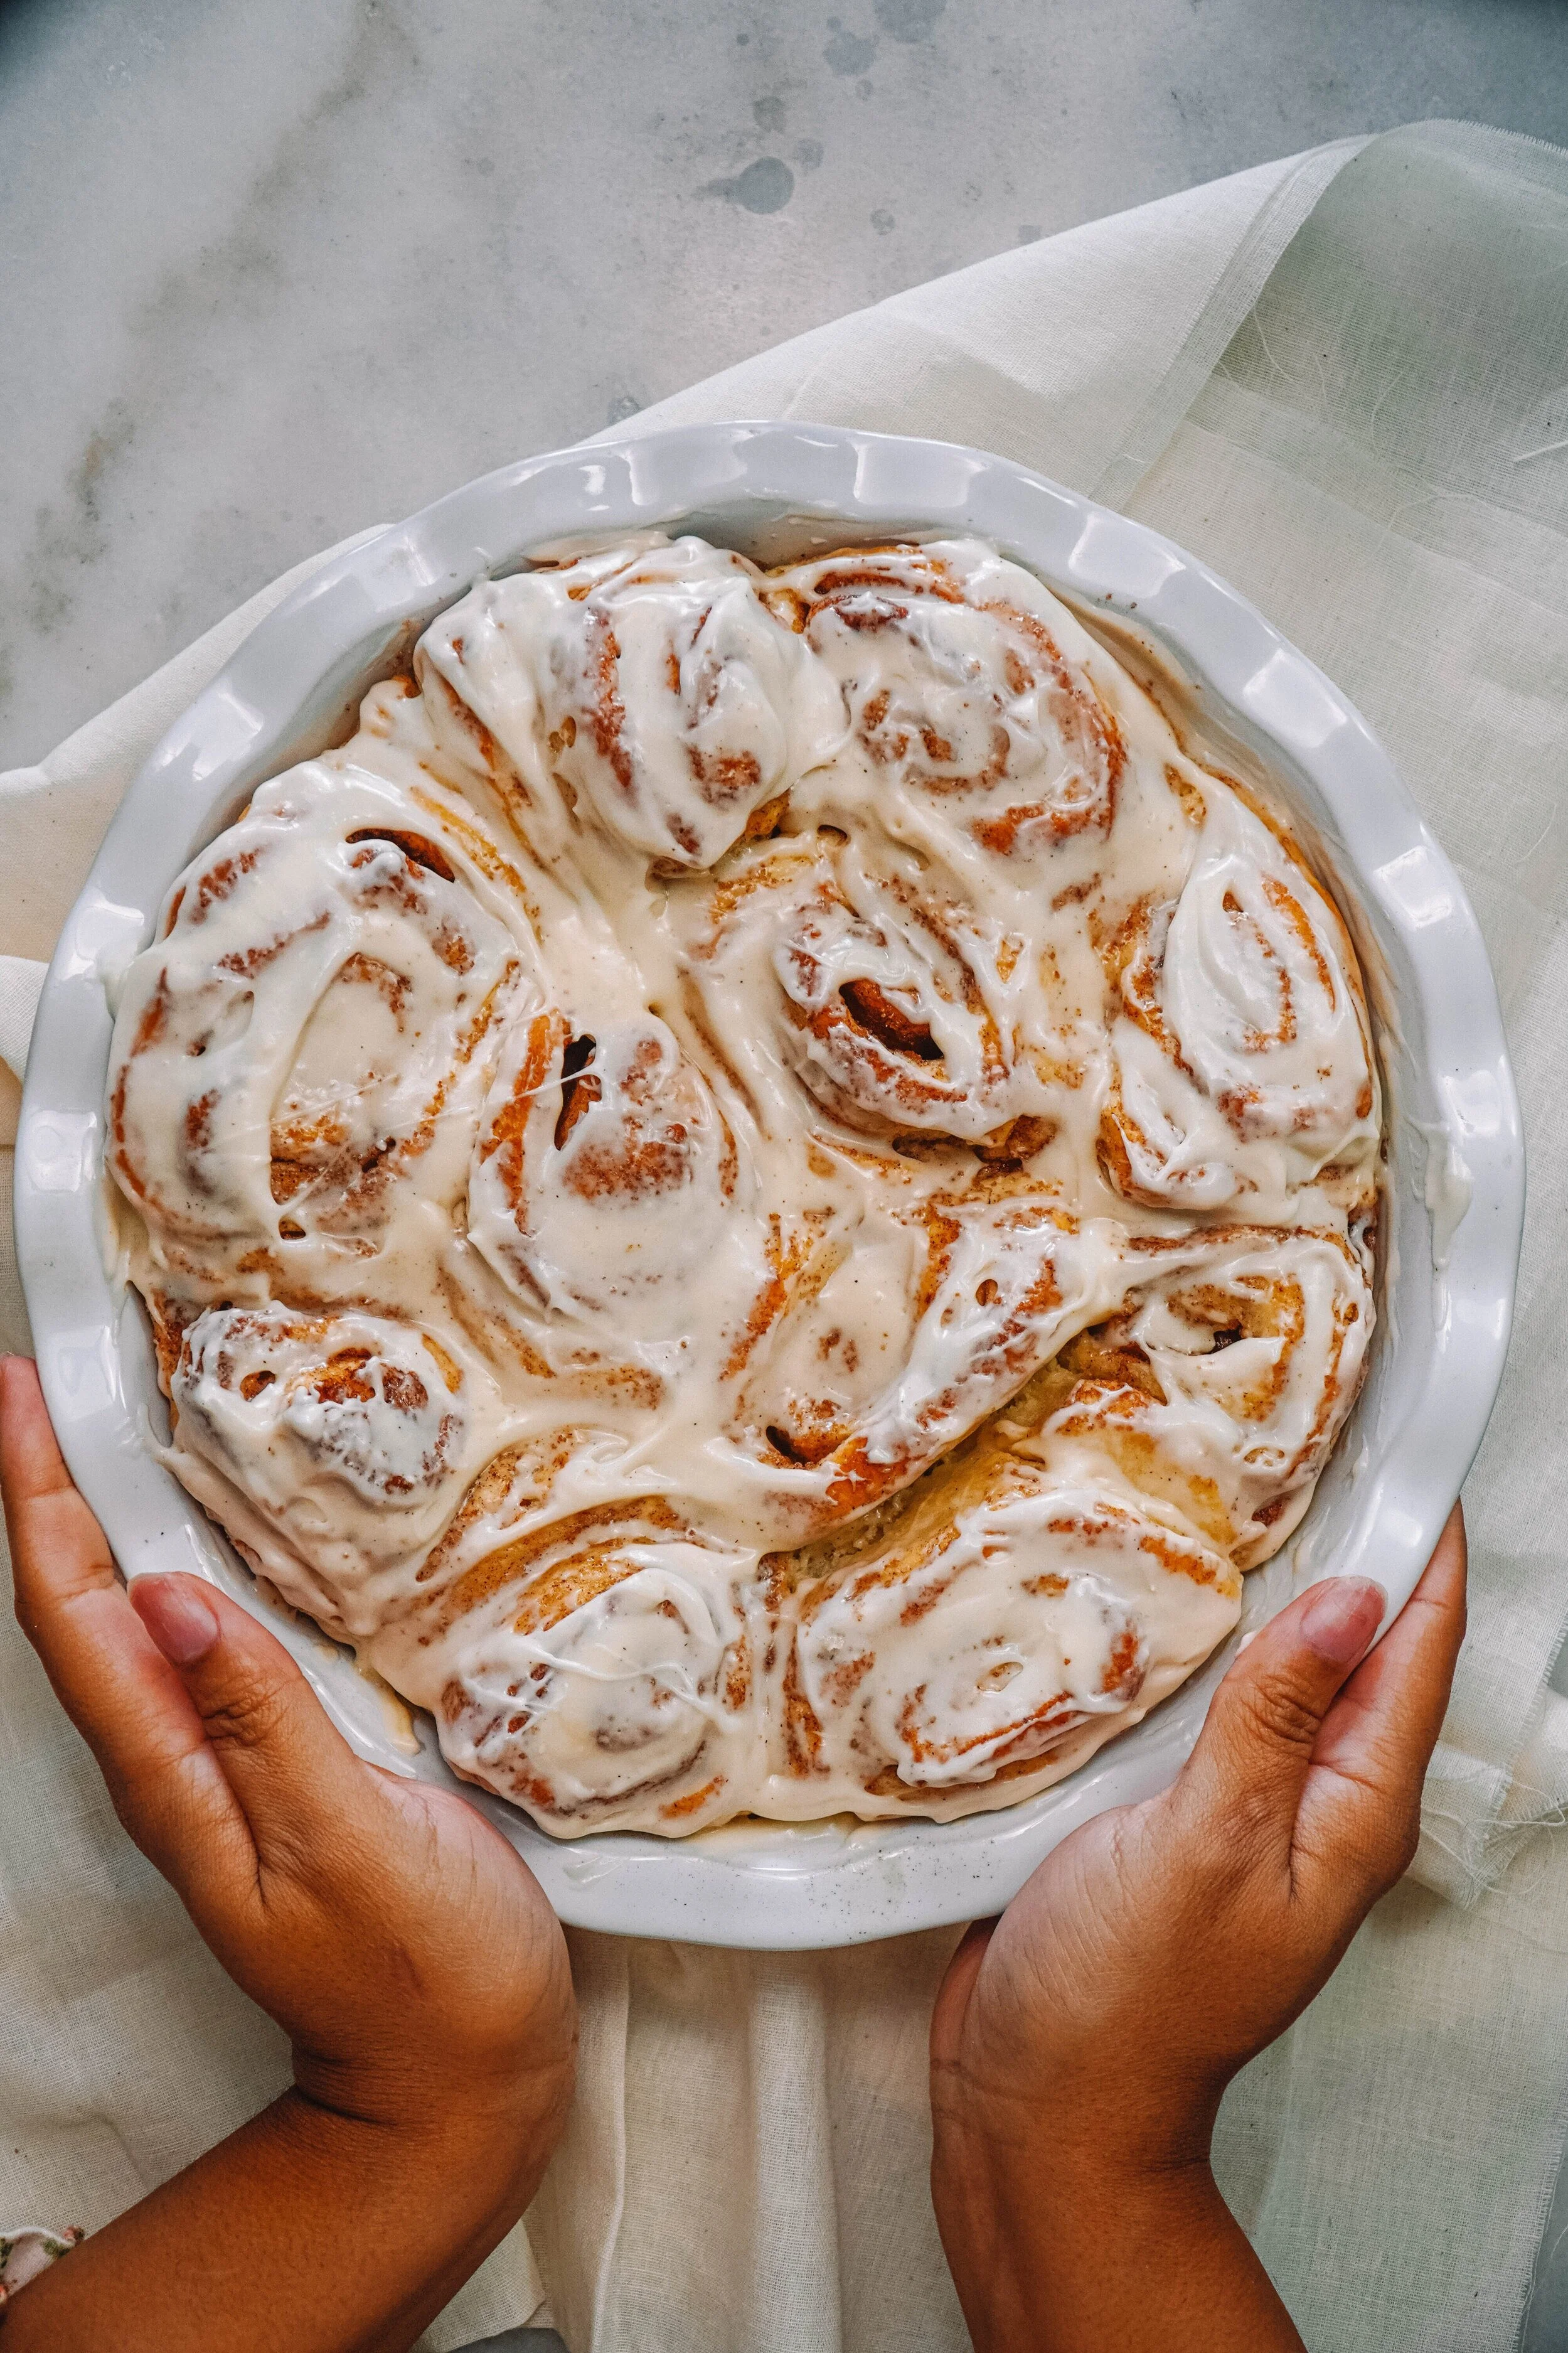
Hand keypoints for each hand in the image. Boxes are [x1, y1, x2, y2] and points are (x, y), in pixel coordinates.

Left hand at [1, 1354, 575, 2352]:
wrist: (463, 2078)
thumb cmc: (422, 1976)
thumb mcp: (350, 1844)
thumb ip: (264, 1722)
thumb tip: (169, 1597)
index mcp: (176, 1778)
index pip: (73, 1617)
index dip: (36, 1500)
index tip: (17, 1394)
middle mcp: (180, 1764)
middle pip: (85, 1606)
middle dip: (51, 1488)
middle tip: (45, 1380)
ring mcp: (227, 1768)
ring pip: (138, 1621)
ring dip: (109, 1519)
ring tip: (109, 1425)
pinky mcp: (281, 1766)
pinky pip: (206, 1645)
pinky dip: (193, 1566)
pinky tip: (221, 1530)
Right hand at [929, 1509, 1466, 2352]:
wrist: (1040, 2105)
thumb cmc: (1130, 1998)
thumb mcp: (1211, 1844)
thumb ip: (1274, 1718)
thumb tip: (1356, 1597)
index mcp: (1353, 1805)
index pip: (1418, 1644)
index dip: (1421, 1539)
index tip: (1403, 1436)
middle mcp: (1308, 1795)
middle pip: (1349, 1642)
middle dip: (1336, 1538)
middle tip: (1293, 1424)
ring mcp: (1234, 1800)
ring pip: (1263, 1661)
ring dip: (1248, 1578)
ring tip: (1212, 1474)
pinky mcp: (1158, 1805)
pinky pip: (1190, 1698)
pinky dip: (1176, 1633)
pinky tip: (1133, 1581)